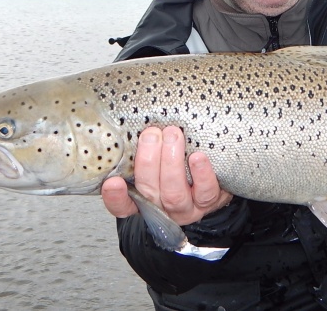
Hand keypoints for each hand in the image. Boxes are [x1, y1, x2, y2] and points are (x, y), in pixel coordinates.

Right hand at [101, 126, 232, 223]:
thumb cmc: (180, 166)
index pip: (122, 206)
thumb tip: (139, 119)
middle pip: (148, 190)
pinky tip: (198, 157)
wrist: (214, 182)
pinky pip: (205, 192)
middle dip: (148, 161)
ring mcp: (186, 207)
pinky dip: (201, 174)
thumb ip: (146, 148)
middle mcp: (162, 206)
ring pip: (174, 193)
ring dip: (172, 163)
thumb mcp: (157, 160)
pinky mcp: (209, 202)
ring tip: (173, 135)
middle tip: (151, 134)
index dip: (115, 197)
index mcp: (143, 198)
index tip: (112, 182)